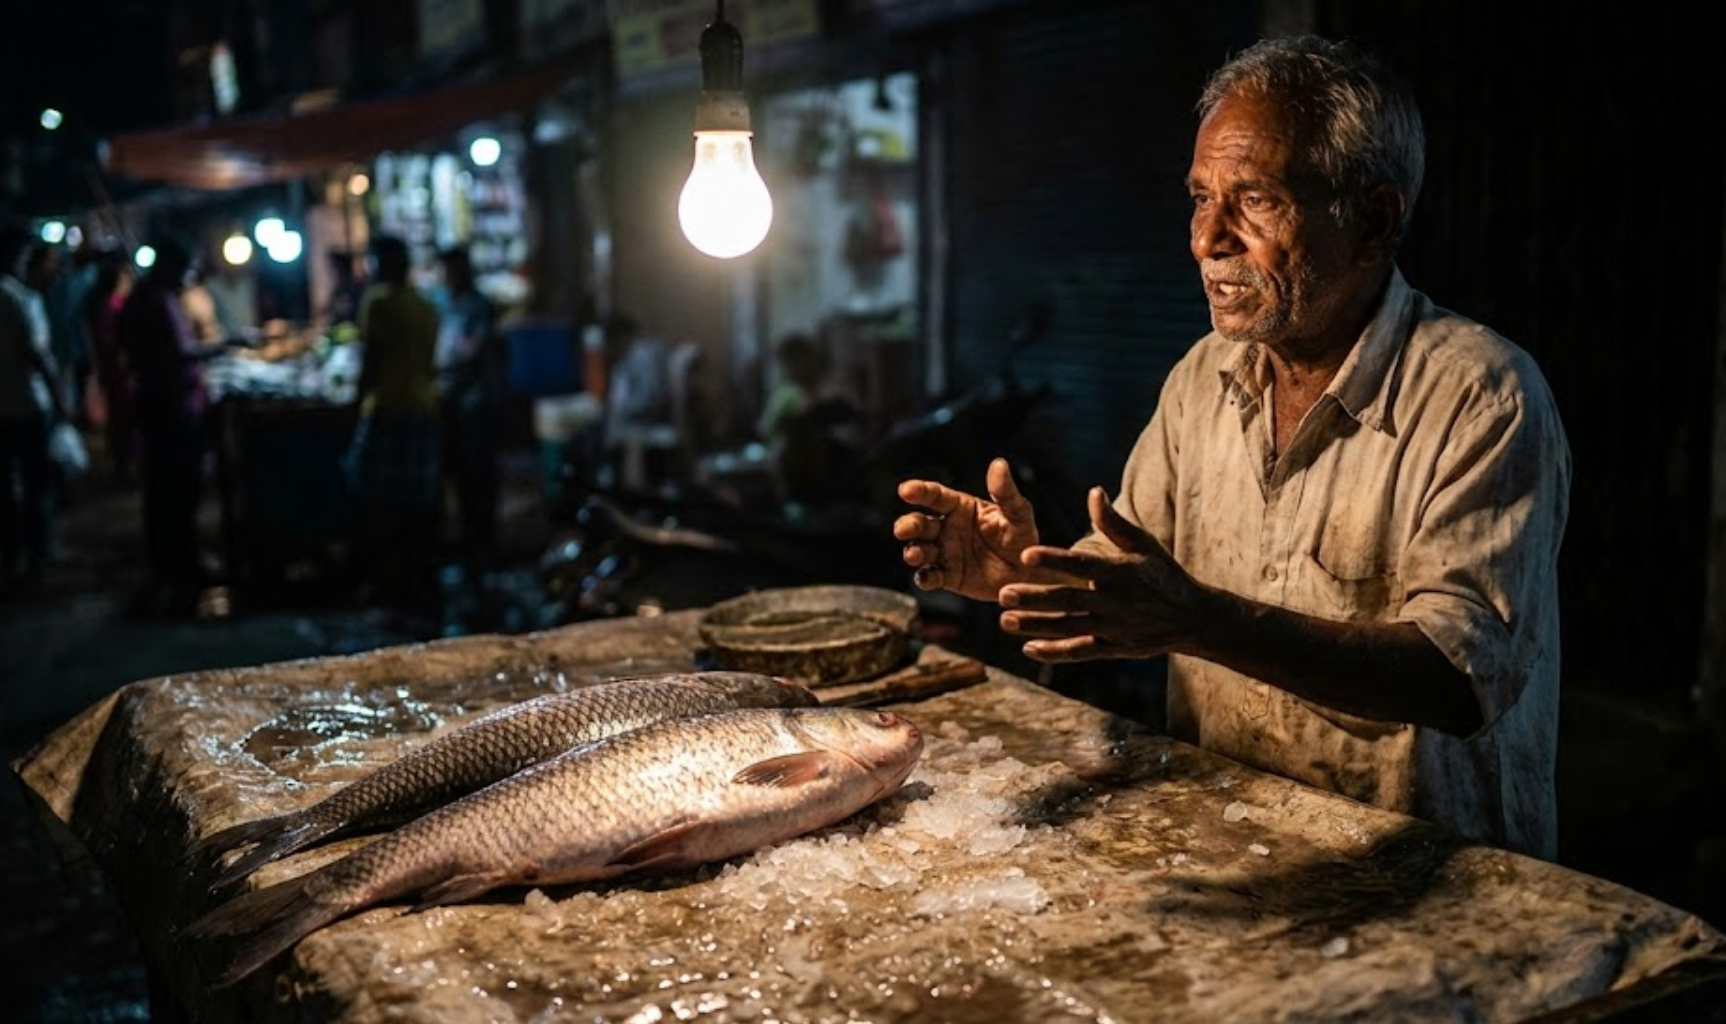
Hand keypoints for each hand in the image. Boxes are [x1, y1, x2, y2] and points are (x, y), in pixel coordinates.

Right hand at [894, 458, 1041, 601]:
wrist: (1027, 572)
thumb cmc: (1021, 537)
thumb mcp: (1018, 513)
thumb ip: (1006, 492)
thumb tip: (999, 464)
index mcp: (960, 507)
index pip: (935, 495)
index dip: (919, 491)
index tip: (905, 490)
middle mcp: (947, 528)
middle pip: (919, 523)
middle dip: (908, 525)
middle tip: (903, 530)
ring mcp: (945, 552)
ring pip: (919, 549)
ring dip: (913, 551)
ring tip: (915, 553)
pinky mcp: (948, 576)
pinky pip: (930, 576)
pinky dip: (924, 578)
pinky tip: (926, 578)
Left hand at [999, 486, 1215, 661]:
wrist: (1192, 617)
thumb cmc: (1162, 573)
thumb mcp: (1143, 544)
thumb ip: (1113, 522)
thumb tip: (1093, 491)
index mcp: (1119, 572)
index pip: (1081, 565)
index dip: (1053, 559)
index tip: (1025, 554)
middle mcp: (1114, 601)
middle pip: (1068, 599)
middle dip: (1034, 598)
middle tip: (1002, 593)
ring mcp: (1112, 627)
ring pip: (1068, 627)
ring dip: (1035, 626)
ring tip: (1004, 621)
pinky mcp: (1113, 647)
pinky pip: (1081, 651)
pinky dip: (1055, 653)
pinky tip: (1028, 649)